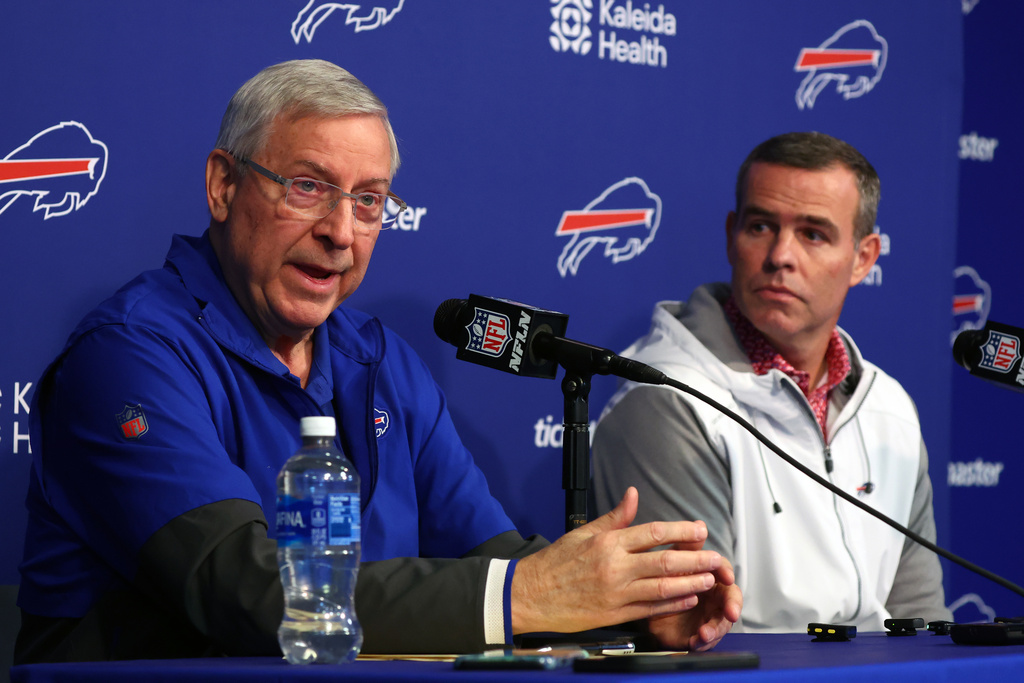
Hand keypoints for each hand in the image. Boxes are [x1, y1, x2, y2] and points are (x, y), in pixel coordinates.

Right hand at [510, 487, 728, 635]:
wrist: (530, 594)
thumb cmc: (555, 563)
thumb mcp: (583, 532)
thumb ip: (614, 517)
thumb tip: (633, 495)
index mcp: (608, 543)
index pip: (652, 533)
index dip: (680, 531)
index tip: (699, 530)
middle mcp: (614, 567)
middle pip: (664, 560)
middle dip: (696, 559)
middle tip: (716, 556)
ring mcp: (616, 592)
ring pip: (662, 587)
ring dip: (690, 583)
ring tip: (709, 579)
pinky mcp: (614, 614)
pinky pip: (649, 608)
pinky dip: (671, 604)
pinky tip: (687, 599)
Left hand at [647, 552, 741, 649]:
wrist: (646, 606)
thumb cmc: (666, 580)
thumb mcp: (675, 561)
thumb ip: (688, 545)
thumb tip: (700, 524)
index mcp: (710, 577)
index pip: (725, 572)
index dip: (727, 574)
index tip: (728, 578)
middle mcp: (713, 598)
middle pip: (730, 600)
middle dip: (732, 606)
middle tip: (731, 612)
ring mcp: (707, 616)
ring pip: (720, 623)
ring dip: (716, 628)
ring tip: (706, 632)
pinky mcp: (698, 634)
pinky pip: (704, 641)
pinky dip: (702, 642)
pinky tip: (697, 641)